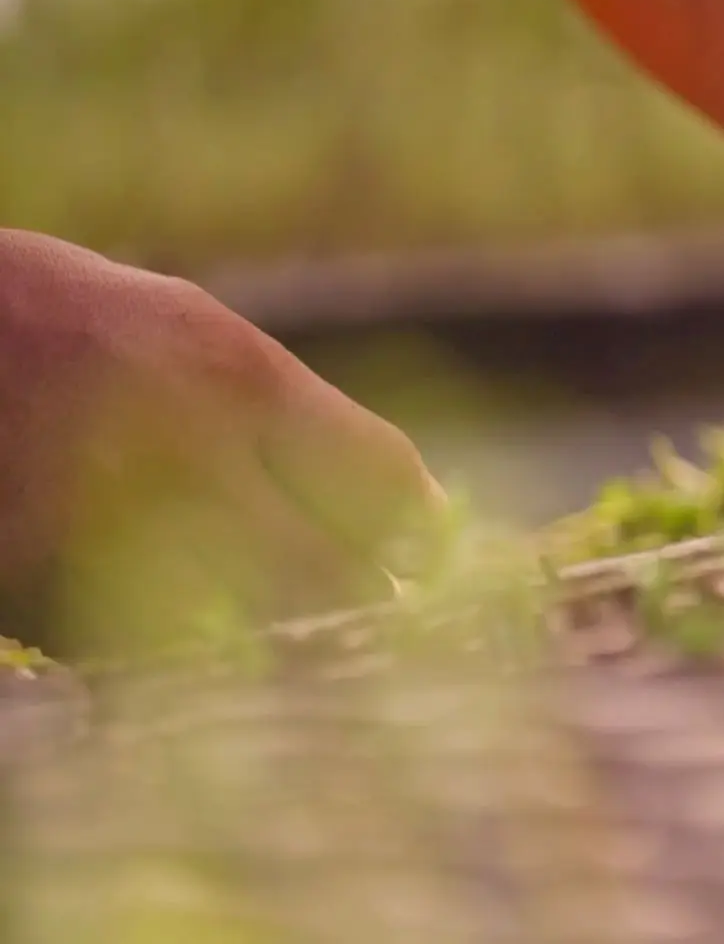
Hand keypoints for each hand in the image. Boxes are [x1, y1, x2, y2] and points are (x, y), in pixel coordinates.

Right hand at [0, 230, 445, 660]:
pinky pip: (146, 666)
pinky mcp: (39, 600)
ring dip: (269, 647)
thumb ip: (285, 413)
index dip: (416, 534)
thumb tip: (417, 515)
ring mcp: (103, 538)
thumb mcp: (172, 327)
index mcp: (231, 375)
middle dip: (354, 606)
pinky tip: (162, 621)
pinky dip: (173, 662)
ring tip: (253, 615)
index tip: (415, 554)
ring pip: (248, 645)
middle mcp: (183, 459)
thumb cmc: (41, 324)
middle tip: (348, 606)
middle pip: (338, 586)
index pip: (386, 485)